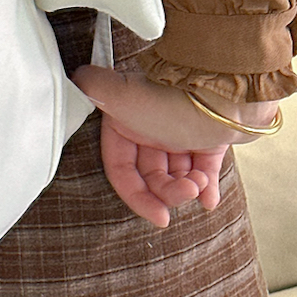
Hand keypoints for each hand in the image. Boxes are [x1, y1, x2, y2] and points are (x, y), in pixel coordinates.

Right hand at [70, 65, 279, 230]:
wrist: (224, 88)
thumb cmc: (170, 96)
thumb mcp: (120, 94)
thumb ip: (90, 88)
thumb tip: (72, 81)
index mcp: (126, 122)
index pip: (122, 170)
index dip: (136, 195)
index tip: (158, 216)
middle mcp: (151, 130)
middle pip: (151, 176)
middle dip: (168, 192)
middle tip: (185, 191)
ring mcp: (182, 134)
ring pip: (178, 175)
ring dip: (188, 188)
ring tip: (199, 184)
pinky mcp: (211, 138)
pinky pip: (206, 169)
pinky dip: (208, 187)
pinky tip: (210, 200)